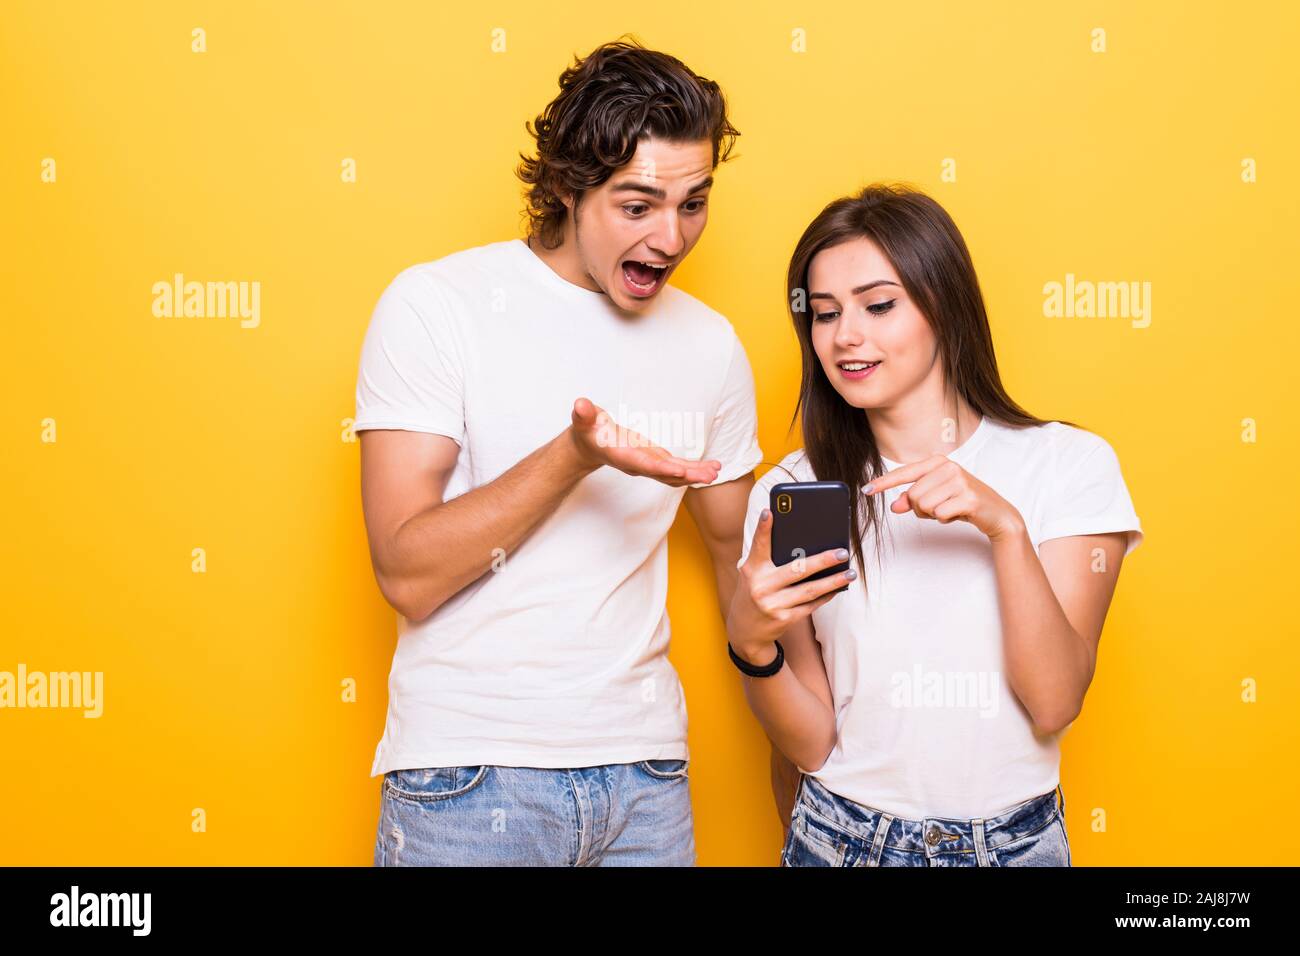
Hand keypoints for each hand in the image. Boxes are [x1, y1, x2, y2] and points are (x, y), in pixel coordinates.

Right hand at [568, 397, 721, 486]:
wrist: (589, 445)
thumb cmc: (587, 431)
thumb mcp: (583, 420)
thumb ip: (583, 414)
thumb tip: (580, 404)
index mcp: (622, 455)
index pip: (643, 463)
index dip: (661, 468)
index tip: (679, 470)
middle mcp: (637, 464)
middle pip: (665, 474)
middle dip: (687, 475)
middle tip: (710, 475)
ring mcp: (647, 464)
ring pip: (674, 474)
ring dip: (695, 474)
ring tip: (716, 471)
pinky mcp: (655, 460)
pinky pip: (676, 469)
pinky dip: (693, 469)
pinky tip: (710, 467)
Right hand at [726, 506, 854, 657]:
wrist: (745, 631)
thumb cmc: (754, 593)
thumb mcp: (754, 575)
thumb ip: (770, 560)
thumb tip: (805, 545)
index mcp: (751, 570)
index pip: (758, 545)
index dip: (763, 528)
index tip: (769, 511)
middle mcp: (760, 586)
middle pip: (796, 570)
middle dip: (822, 561)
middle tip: (842, 552)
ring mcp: (772, 604)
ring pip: (809, 590)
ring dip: (833, 581)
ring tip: (849, 572)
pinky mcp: (784, 619)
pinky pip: (810, 605)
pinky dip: (826, 595)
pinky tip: (838, 588)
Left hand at [864, 455, 1023, 540]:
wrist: (996, 513)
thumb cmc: (962, 502)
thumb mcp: (935, 498)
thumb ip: (913, 499)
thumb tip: (895, 506)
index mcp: (938, 462)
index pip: (904, 473)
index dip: (883, 483)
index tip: (865, 490)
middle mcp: (948, 467)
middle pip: (912, 495)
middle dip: (920, 509)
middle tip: (938, 509)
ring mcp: (959, 481)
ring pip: (923, 506)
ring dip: (933, 515)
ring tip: (949, 510)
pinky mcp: (968, 497)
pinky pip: (939, 514)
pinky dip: (944, 519)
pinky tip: (958, 514)